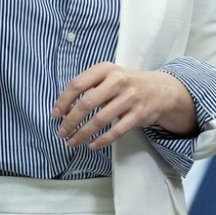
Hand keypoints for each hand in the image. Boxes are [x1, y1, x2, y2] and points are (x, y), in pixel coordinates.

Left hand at [52, 63, 196, 149]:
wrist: (160, 89)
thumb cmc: (126, 83)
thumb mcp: (109, 75)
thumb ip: (89, 86)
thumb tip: (64, 108)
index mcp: (106, 69)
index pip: (78, 84)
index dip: (64, 101)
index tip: (55, 114)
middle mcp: (118, 81)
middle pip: (87, 103)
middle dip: (70, 120)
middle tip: (61, 132)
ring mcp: (130, 98)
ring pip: (100, 119)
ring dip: (82, 133)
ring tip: (72, 141)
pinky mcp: (139, 114)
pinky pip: (116, 131)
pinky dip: (101, 140)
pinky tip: (91, 145)